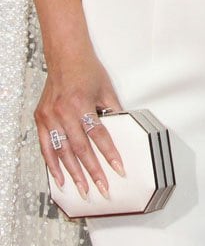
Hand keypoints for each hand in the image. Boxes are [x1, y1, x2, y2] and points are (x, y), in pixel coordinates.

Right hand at [35, 47, 123, 199]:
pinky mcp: (41, 118)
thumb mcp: (106, 89)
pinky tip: (60, 178)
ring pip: (62, 152)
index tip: (118, 169)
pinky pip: (46, 147)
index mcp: (82, 104)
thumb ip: (112, 112)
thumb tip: (122, 131)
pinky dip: (52, 164)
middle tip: (102, 188)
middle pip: (80, 149)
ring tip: (83, 189)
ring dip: (73, 174)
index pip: (99, 136)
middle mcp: (64, 112)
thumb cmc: (87, 69)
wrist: (65, 55)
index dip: (110, 154)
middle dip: (92, 172)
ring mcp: (50, 116)